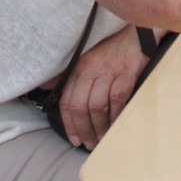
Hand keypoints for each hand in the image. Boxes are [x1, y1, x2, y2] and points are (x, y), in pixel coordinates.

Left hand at [56, 24, 147, 148]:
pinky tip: (114, 126)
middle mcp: (91, 70)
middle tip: (87, 144)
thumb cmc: (109, 51)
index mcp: (78, 68)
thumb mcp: (83, 58)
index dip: (69, 124)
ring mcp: (109, 73)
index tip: (74, 139)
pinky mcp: (126, 75)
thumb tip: (44, 87)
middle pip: (80, 107)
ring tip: (100, 139)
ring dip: (98, 127)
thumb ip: (65, 75)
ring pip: (97, 107)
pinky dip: (114, 117)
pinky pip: (117, 101)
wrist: (135, 37)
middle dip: (83, 130)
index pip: (67, 101)